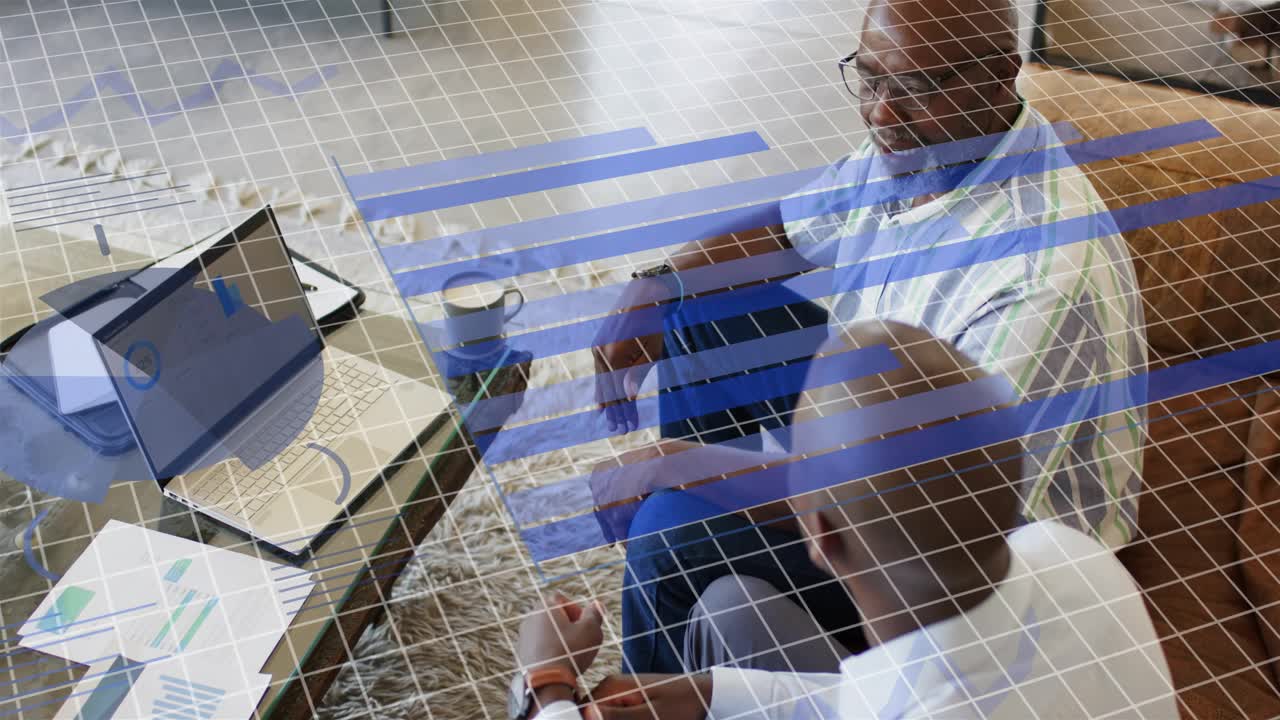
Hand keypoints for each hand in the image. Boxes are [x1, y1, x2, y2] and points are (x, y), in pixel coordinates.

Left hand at [516, 593, 604, 677]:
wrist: (544, 681)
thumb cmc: (569, 652)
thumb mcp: (590, 630)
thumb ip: (595, 614)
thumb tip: (597, 605)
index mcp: (545, 606)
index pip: (561, 599)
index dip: (576, 611)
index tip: (584, 625)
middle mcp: (530, 618)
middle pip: (553, 617)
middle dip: (568, 626)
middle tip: (580, 640)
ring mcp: (524, 636)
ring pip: (546, 633)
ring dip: (559, 640)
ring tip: (570, 655)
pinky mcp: (521, 654)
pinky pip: (539, 648)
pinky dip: (549, 653)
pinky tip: (559, 664)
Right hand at [584, 674, 711, 719]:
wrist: (702, 695)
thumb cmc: (681, 706)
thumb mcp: (651, 716)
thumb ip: (618, 717)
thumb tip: (586, 712)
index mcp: (612, 687)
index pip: (581, 711)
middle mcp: (610, 687)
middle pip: (590, 715)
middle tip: (638, 719)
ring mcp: (617, 694)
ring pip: (601, 715)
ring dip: (612, 719)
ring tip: (645, 717)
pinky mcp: (626, 701)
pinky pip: (614, 714)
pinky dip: (621, 719)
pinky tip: (642, 718)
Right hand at [593, 277, 668, 432]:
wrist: (642, 297)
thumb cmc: (652, 325)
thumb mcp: (652, 352)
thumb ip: (638, 374)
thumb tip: (629, 397)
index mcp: (615, 356)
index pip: (619, 392)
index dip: (626, 411)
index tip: (630, 428)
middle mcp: (601, 353)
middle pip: (608, 390)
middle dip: (616, 412)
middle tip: (620, 431)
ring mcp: (596, 349)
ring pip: (601, 382)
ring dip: (608, 402)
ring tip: (612, 421)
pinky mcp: (597, 345)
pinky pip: (599, 371)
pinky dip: (602, 387)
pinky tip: (602, 402)